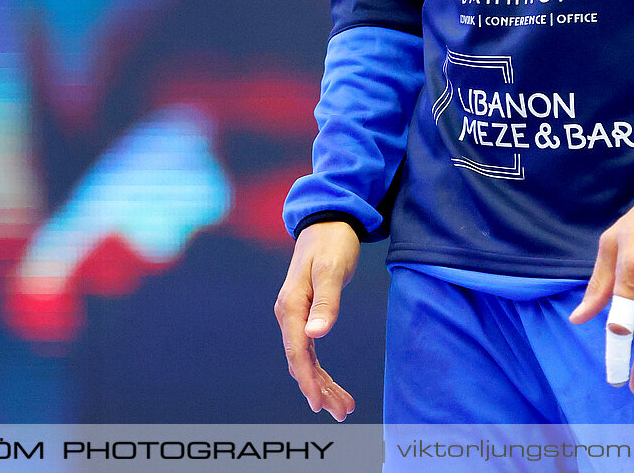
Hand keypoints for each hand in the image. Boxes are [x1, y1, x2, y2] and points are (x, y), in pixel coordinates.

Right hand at [274, 220, 359, 419]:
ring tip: (345, 408)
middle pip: (301, 362)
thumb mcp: (332, 269)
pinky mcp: (306, 315)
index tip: (319, 404)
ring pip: (306, 361)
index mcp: (291, 305)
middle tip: (342, 413)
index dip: (308, 380)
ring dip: (323, 385)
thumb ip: (326, 302)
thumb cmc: (332, 243)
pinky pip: (310, 351)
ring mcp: (295, 316)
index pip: (297, 351)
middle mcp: (289, 314)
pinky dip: (322, 371)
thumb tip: (316, 335)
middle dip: (319, 389)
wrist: (328, 221)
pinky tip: (335, 387)